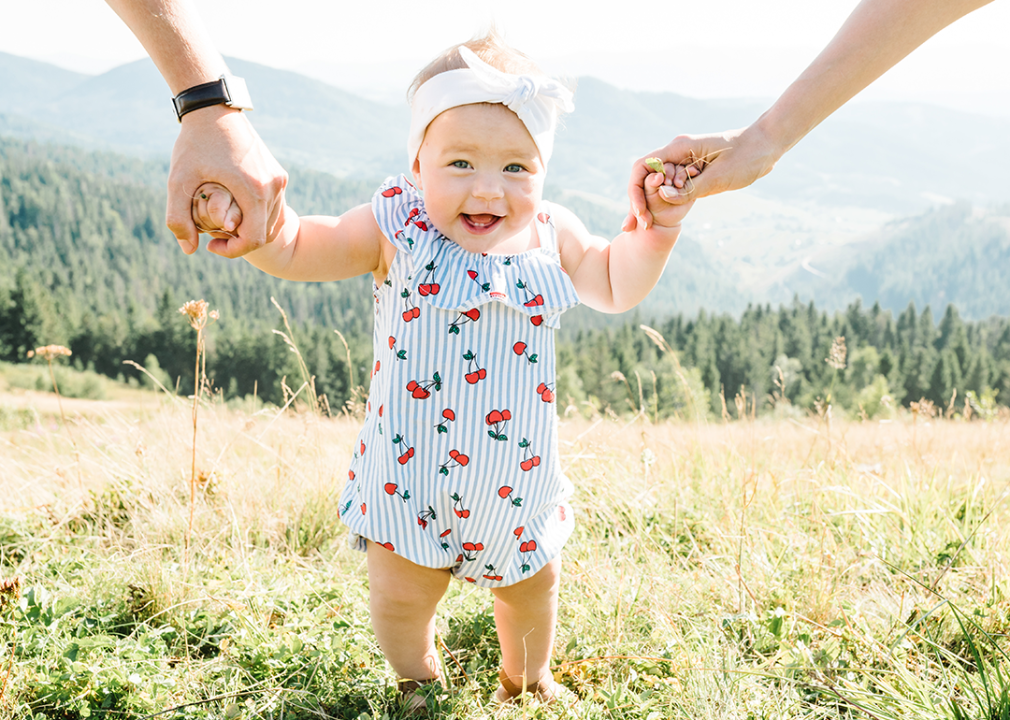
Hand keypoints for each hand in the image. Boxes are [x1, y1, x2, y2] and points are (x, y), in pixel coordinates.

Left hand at [167, 105, 286, 257]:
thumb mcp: (178, 181)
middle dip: (240, 241)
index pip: (253, 240)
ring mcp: (279, 179)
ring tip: (223, 224)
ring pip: (272, 222)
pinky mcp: (278, 174)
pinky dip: (258, 217)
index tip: (210, 244)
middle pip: (265, 234)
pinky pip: (273, 207)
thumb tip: (189, 250)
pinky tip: (235, 211)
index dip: (232, 250)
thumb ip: (178, 219)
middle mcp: (273, 187)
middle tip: (214, 235)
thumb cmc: (193, 144)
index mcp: (254, 191)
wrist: (213, 109)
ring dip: (250, 230)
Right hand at [622, 125, 779, 230]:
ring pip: (656, 185)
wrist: (767, 146)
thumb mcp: (719, 178)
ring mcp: (683, 163)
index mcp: (680, 148)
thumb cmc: (747, 157)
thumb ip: (689, 189)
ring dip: (647, 205)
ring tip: (639, 228)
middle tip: (635, 228)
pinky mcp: (692, 173)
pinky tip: (654, 221)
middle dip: (637, 202)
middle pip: (645, 178)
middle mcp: (677, 154)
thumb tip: (661, 198)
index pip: (643, 167)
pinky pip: (671, 188)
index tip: (642, 213)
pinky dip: (662, 204)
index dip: (636, 191)